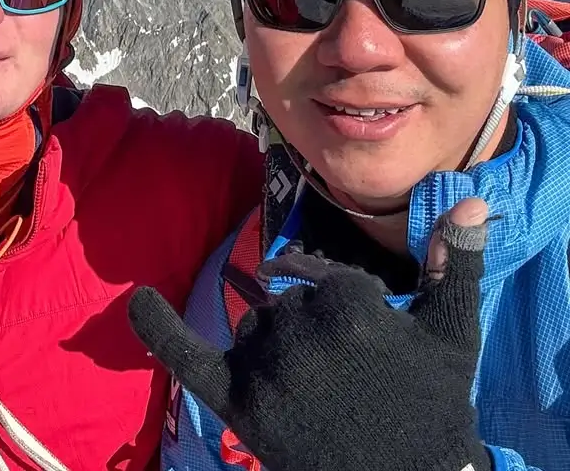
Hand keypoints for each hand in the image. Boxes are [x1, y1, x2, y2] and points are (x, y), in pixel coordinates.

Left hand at [129, 198, 491, 470]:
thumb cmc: (432, 407)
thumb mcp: (453, 335)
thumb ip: (455, 265)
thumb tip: (469, 200)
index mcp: (348, 303)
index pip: (325, 278)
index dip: (349, 312)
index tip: (372, 349)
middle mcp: (299, 328)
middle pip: (288, 304)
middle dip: (313, 332)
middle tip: (349, 382)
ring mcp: (266, 367)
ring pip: (257, 329)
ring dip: (278, 349)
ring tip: (321, 396)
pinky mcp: (239, 402)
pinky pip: (187, 354)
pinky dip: (158, 327)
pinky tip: (138, 301)